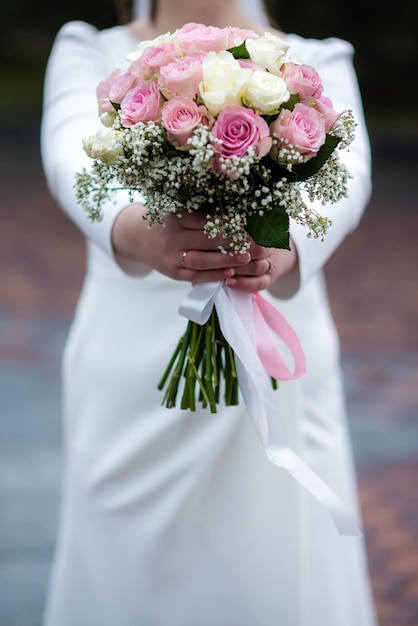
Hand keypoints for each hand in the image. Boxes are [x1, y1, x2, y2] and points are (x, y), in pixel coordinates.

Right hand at [112, 204, 298, 291]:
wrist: (140, 239)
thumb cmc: (170, 222)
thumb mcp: (180, 210)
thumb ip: (203, 209)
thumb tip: (239, 204)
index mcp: (176, 216)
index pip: (205, 220)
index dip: (229, 222)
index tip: (250, 222)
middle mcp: (172, 236)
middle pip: (206, 239)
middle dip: (233, 241)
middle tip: (256, 242)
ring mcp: (171, 256)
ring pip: (201, 260)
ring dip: (226, 260)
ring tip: (247, 258)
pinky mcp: (173, 273)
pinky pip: (195, 276)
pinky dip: (213, 275)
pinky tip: (230, 274)